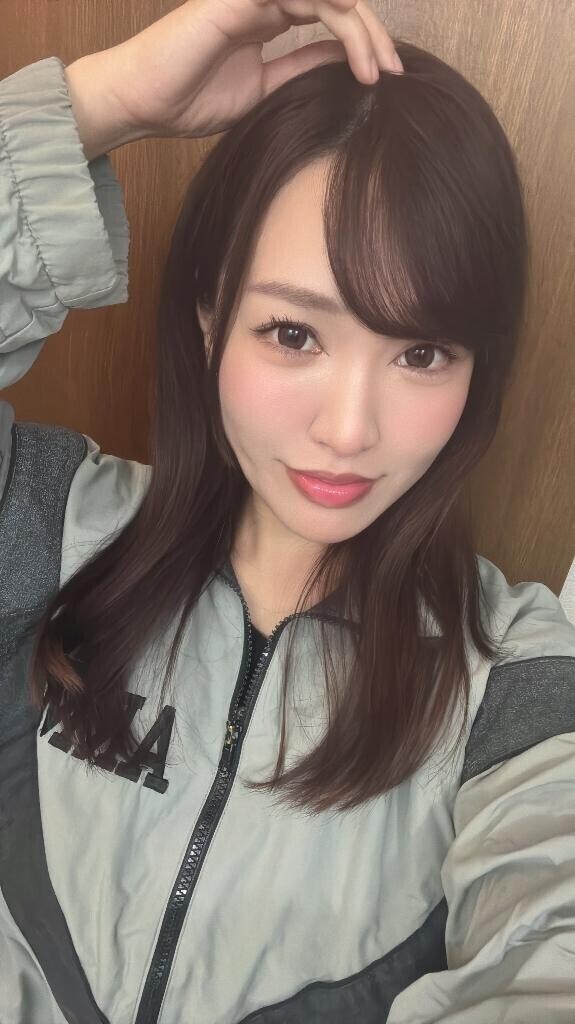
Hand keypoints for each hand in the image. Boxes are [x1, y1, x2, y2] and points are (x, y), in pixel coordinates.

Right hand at [94, 0, 401, 140]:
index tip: (388, 78)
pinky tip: (349, 34)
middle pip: (336, 0)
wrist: (143, 104)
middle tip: (394, 71)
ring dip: (358, 27)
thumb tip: (346, 65)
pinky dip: (326, 8)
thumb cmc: (190, 99)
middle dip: (372, 34)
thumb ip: (301, 70)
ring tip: (376, 67)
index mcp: (269, 18)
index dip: (363, 42)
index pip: (331, 15)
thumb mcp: (264, 91)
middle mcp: (265, 0)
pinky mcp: (236, 1)